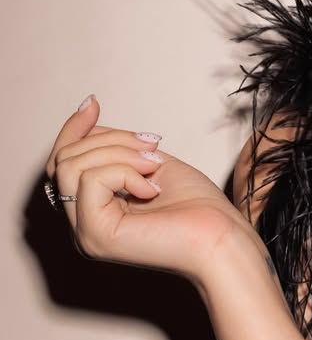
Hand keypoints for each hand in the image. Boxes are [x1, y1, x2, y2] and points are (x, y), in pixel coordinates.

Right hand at [44, 94, 261, 288]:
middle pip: (66, 159)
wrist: (221, 237)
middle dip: (111, 139)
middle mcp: (83, 224)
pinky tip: (152, 189)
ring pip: (73, 166)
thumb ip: (115, 147)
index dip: (74, 129)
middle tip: (152, 148)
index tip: (92, 103)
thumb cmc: (197, 207)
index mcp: (94, 210)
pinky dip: (125, 173)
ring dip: (120, 153)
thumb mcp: (148, 162)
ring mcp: (86, 231)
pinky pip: (92, 180)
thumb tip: (86, 117)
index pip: (62, 163)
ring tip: (153, 167)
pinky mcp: (96, 234)